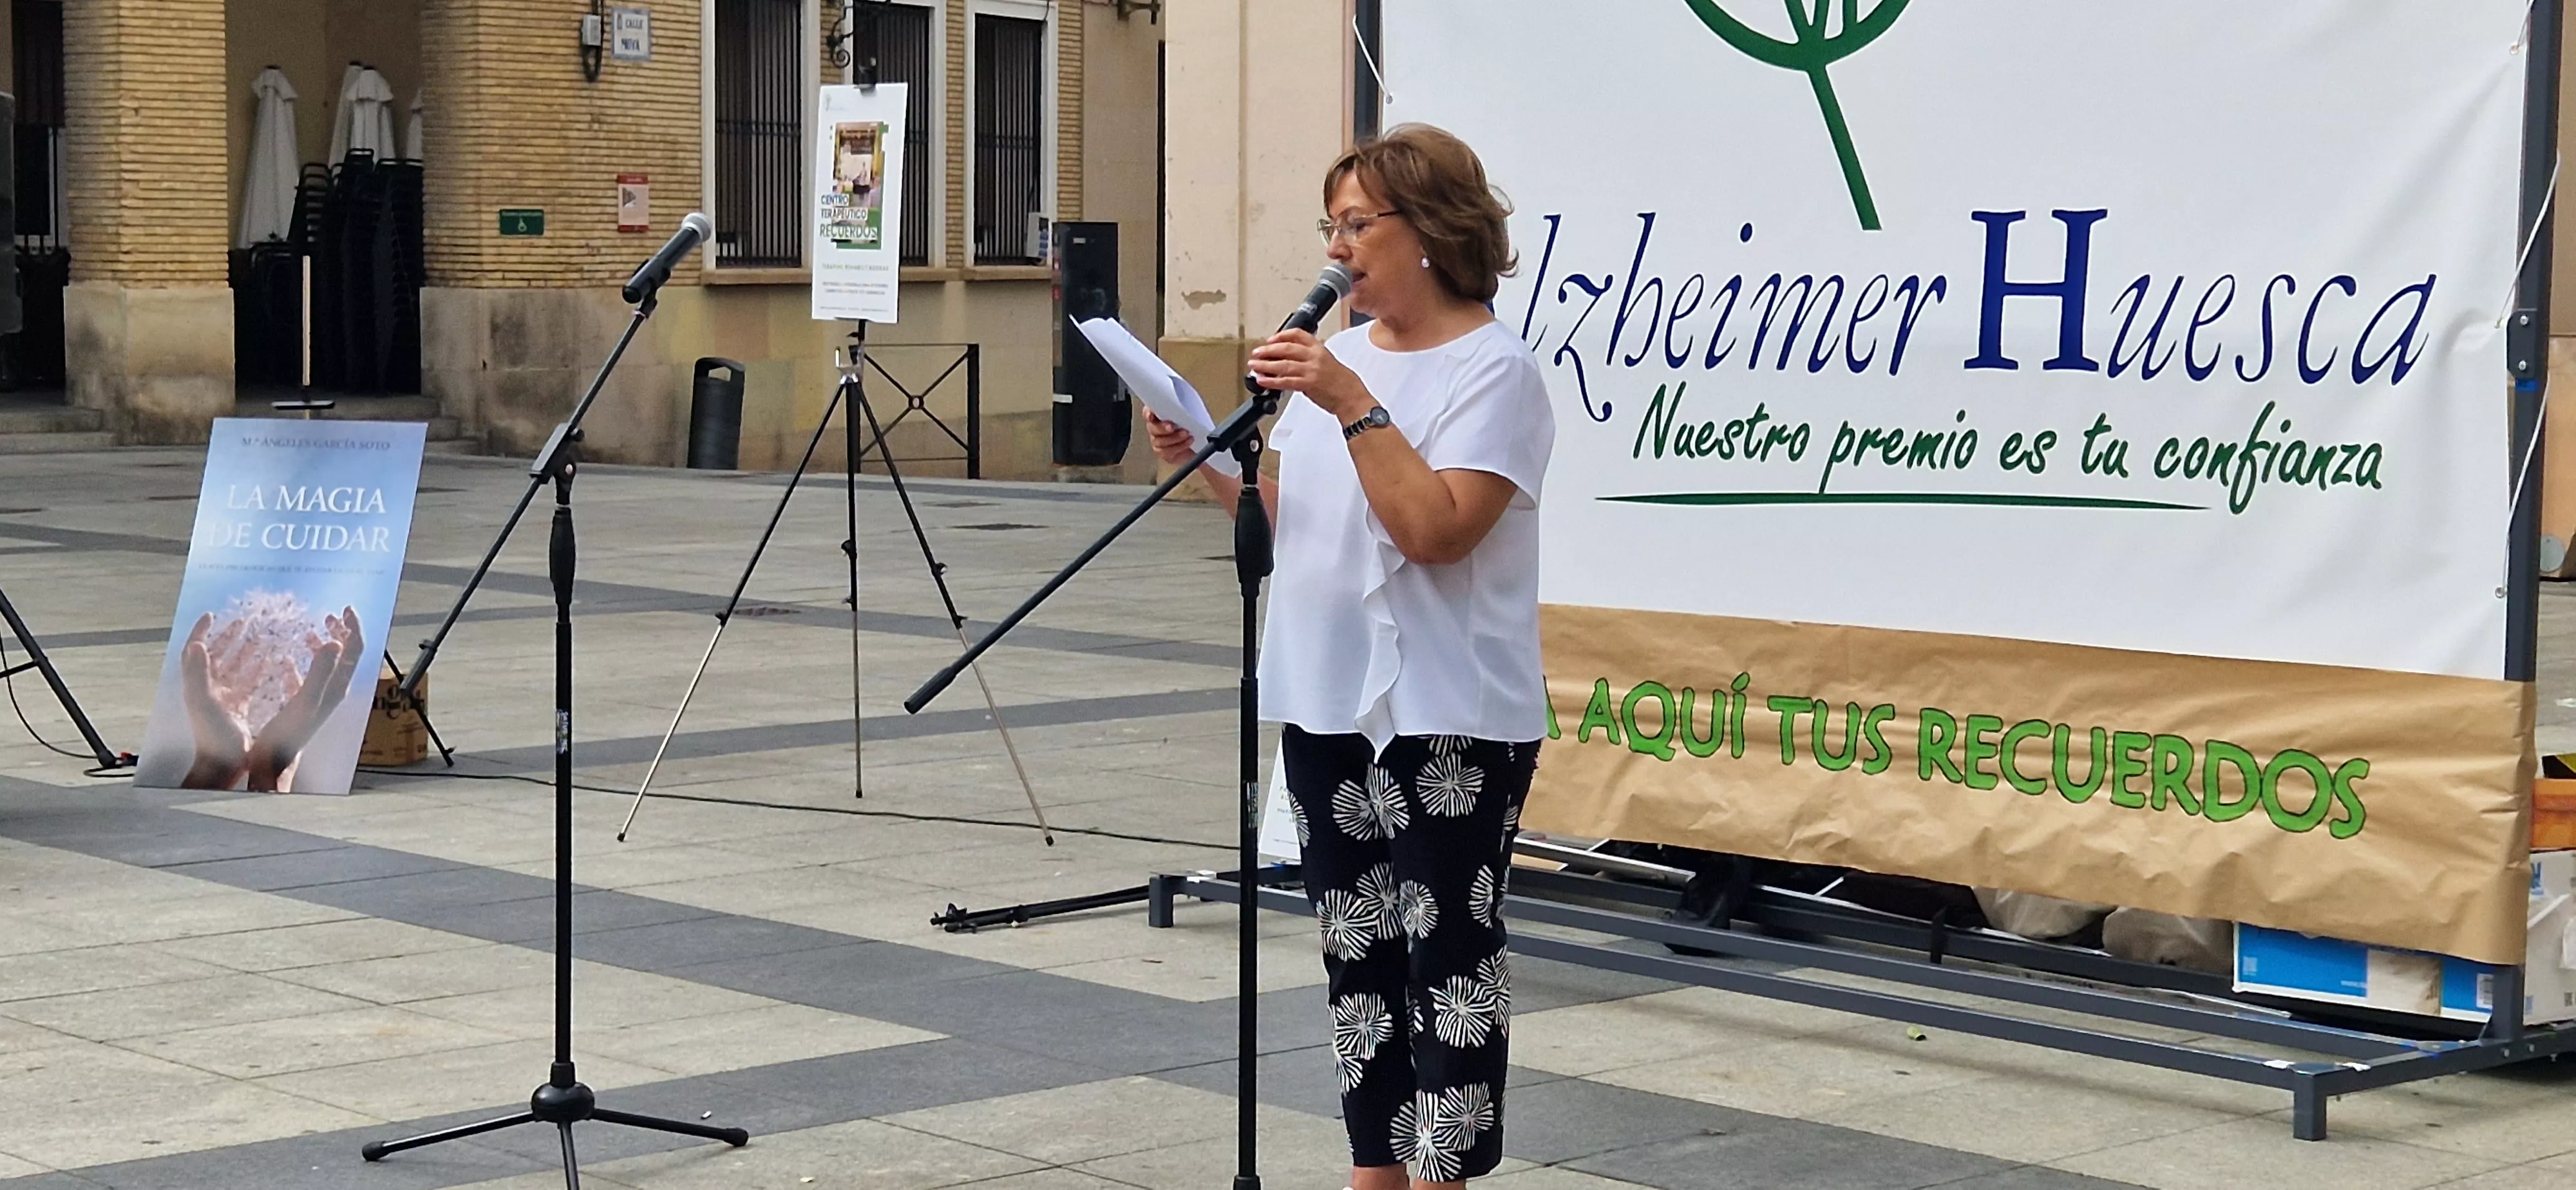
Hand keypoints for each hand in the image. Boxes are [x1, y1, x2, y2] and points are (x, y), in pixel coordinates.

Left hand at [178, 613, 248, 789]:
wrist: (222, 765)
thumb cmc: (213, 738)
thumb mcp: (204, 702)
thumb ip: (198, 673)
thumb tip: (195, 644)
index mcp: (200, 684)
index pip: (196, 651)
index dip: (202, 631)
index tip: (212, 615)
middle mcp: (211, 689)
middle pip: (218, 655)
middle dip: (229, 636)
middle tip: (243, 621)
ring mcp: (225, 698)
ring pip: (236, 667)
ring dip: (247, 650)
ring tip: (261, 636)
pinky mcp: (239, 708)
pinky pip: (249, 682)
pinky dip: (258, 670)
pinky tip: (271, 664)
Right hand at [244, 607, 364, 791]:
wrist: (273, 763)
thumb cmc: (287, 735)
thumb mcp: (304, 699)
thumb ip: (320, 671)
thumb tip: (335, 642)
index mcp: (335, 687)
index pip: (354, 651)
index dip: (353, 628)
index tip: (346, 610)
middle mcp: (331, 691)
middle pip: (344, 655)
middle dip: (341, 632)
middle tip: (332, 615)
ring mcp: (317, 697)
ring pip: (325, 665)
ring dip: (322, 645)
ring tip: (313, 630)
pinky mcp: (302, 704)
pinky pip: (304, 677)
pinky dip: (300, 663)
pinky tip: (287, 659)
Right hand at [1144, 411, 1196, 466]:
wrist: (1200, 441)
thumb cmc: (1193, 422)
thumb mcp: (1191, 411)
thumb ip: (1185, 407)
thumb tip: (1186, 401)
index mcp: (1158, 414)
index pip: (1147, 412)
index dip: (1147, 413)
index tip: (1151, 415)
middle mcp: (1155, 427)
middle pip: (1152, 428)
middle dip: (1162, 427)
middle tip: (1172, 427)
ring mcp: (1157, 441)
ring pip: (1159, 441)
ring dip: (1174, 437)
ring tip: (1186, 434)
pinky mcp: (1164, 452)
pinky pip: (1167, 452)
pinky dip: (1179, 446)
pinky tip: (1188, 442)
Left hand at [1247, 330, 1368, 419]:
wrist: (1352, 398)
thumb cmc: (1343, 383)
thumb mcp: (1328, 363)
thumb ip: (1310, 360)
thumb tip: (1289, 362)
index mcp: (1320, 349)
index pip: (1298, 335)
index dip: (1281, 335)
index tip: (1270, 339)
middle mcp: (1315, 357)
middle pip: (1286, 348)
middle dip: (1268, 350)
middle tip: (1256, 353)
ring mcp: (1311, 370)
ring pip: (1283, 364)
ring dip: (1265, 365)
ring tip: (1254, 366)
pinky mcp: (1308, 384)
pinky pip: (1286, 381)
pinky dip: (1271, 381)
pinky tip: (1262, 380)